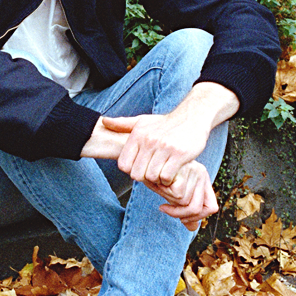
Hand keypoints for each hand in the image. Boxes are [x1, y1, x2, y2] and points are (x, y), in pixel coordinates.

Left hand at [102, 82, 238, 185]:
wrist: (192, 117)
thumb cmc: (165, 123)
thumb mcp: (142, 121)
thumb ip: (122, 124)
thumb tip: (103, 121)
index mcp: (138, 135)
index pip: (124, 165)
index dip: (131, 170)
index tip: (141, 166)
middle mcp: (149, 140)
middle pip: (137, 174)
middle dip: (145, 176)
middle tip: (154, 170)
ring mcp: (164, 147)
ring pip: (152, 177)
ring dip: (158, 178)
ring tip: (163, 170)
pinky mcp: (179, 154)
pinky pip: (167, 177)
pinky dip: (169, 179)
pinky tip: (173, 171)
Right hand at [144, 161, 218, 229]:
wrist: (143, 153)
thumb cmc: (157, 173)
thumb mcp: (171, 192)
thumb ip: (183, 208)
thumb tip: (193, 228)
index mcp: (202, 178)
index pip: (211, 207)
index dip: (197, 218)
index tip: (182, 219)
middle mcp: (201, 173)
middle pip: (196, 208)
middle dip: (178, 214)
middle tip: (164, 207)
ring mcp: (194, 170)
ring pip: (185, 202)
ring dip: (168, 200)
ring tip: (160, 188)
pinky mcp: (184, 169)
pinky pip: (177, 194)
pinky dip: (165, 193)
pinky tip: (158, 182)